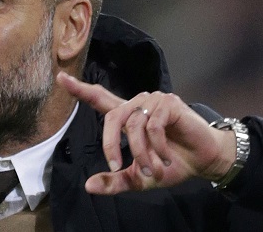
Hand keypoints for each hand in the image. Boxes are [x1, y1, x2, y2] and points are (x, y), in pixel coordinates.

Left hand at [57, 72, 236, 194]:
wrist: (202, 163)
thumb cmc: (169, 165)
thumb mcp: (137, 177)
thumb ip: (114, 180)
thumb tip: (88, 186)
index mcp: (126, 116)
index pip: (99, 98)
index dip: (79, 89)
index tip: (60, 77)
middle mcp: (136, 104)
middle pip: (112, 118)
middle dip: (110, 144)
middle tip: (116, 166)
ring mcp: (153, 101)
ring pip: (133, 125)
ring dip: (140, 152)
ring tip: (153, 167)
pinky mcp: (170, 103)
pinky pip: (153, 125)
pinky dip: (157, 146)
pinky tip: (165, 158)